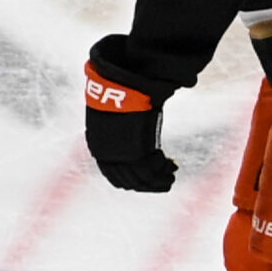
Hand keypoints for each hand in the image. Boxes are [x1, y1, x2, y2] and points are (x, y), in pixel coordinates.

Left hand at [83, 65, 177, 192]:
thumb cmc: (116, 97)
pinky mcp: (134, 153)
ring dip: (160, 179)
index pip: (116, 179)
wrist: (116, 87)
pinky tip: (171, 162)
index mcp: (100, 150)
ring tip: (171, 171)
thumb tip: (122, 130)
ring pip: (142, 180)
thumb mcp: (112, 116)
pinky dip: (163, 169)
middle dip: (150, 183)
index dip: (135, 181)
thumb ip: (117, 129)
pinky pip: (152, 170)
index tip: (150, 177)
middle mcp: (107, 158)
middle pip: (131, 182)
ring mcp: (120, 157)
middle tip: (167, 178)